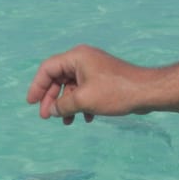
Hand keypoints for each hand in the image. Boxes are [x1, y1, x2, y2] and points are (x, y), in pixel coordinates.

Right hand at [25, 45, 147, 124]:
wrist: (146, 92)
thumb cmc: (116, 92)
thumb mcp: (83, 100)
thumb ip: (63, 105)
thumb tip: (51, 111)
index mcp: (76, 57)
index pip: (48, 69)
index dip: (37, 86)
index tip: (31, 103)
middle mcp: (83, 60)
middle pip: (58, 78)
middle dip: (51, 99)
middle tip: (46, 117)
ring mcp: (94, 70)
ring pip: (71, 87)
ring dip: (66, 105)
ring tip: (66, 122)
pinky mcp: (103, 80)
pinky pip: (84, 91)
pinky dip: (81, 105)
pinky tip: (85, 119)